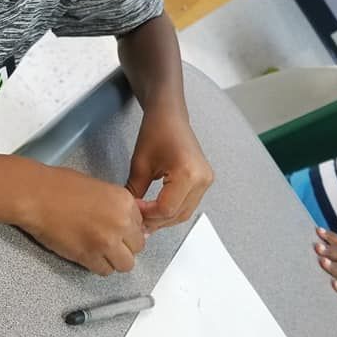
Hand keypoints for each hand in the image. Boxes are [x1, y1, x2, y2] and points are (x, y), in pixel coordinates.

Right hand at [18, 165, 145, 275]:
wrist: (36, 195)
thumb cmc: (60, 186)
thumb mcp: (100, 187)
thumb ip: (118, 206)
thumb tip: (128, 222)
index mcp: (125, 201)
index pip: (141, 225)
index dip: (129, 229)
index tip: (119, 230)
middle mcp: (120, 222)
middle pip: (138, 247)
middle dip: (125, 245)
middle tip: (110, 241)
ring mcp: (106, 241)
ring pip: (126, 264)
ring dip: (115, 259)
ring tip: (101, 251)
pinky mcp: (89, 256)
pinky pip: (105, 271)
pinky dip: (99, 266)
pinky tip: (90, 256)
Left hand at [126, 109, 212, 232]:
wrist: (170, 115)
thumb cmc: (156, 131)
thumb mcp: (140, 164)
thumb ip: (135, 192)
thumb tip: (131, 214)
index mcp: (188, 173)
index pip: (167, 208)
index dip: (147, 214)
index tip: (132, 211)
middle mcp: (202, 179)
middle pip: (177, 214)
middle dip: (155, 220)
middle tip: (135, 221)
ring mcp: (206, 181)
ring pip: (183, 213)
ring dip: (163, 219)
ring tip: (144, 218)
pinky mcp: (204, 181)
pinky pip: (188, 204)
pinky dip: (172, 210)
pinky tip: (156, 211)